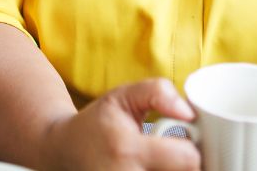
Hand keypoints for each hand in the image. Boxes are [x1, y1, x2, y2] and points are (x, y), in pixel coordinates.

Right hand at [40, 79, 200, 170]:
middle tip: (170, 154)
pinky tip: (152, 169)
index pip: (188, 160)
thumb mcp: (123, 95)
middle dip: (183, 166)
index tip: (182, 142)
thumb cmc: (98, 123)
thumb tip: (189, 113)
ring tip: (158, 163)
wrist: (64, 151)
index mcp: (128, 149)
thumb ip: (157, 92)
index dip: (192, 149)